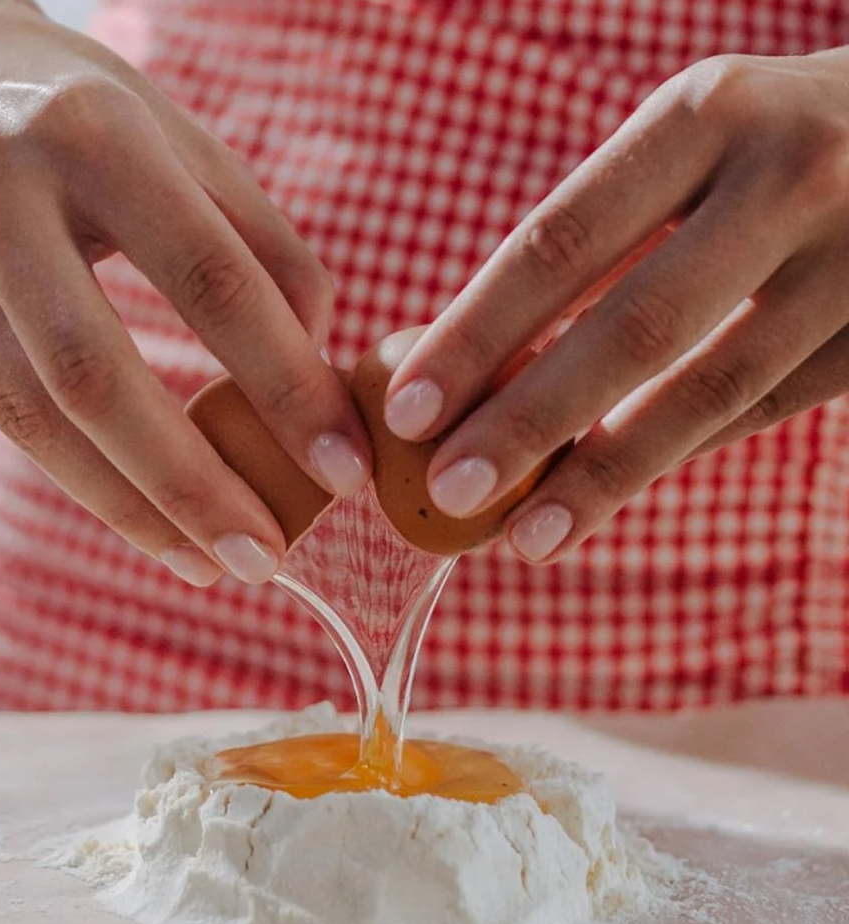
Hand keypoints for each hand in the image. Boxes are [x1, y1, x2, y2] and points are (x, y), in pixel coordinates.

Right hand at [0, 0, 371, 584]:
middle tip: (263, 560)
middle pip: (96, 374)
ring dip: (128, 507)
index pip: (209, 279)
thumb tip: (314, 376)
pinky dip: (73, 470)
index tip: (343, 470)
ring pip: (31, 416)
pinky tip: (135, 507)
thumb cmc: (74, 110)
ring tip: (204, 563)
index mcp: (93, 130)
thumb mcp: (178, 143)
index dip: (284, 384)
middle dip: (191, 486)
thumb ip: (261, 248)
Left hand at [383, 48, 848, 562]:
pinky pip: (758, 411)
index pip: (562, 240)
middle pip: (633, 327)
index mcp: (706, 114)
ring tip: (521, 537)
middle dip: (529, 421)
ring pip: (707, 392)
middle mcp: (788, 178)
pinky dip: (670, 458)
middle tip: (448, 491)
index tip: (407, 410)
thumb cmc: (760, 141)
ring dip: (602, 476)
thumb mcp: (684, 143)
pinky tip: (598, 502)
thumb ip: (598, 236)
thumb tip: (472, 364)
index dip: (478, 333)